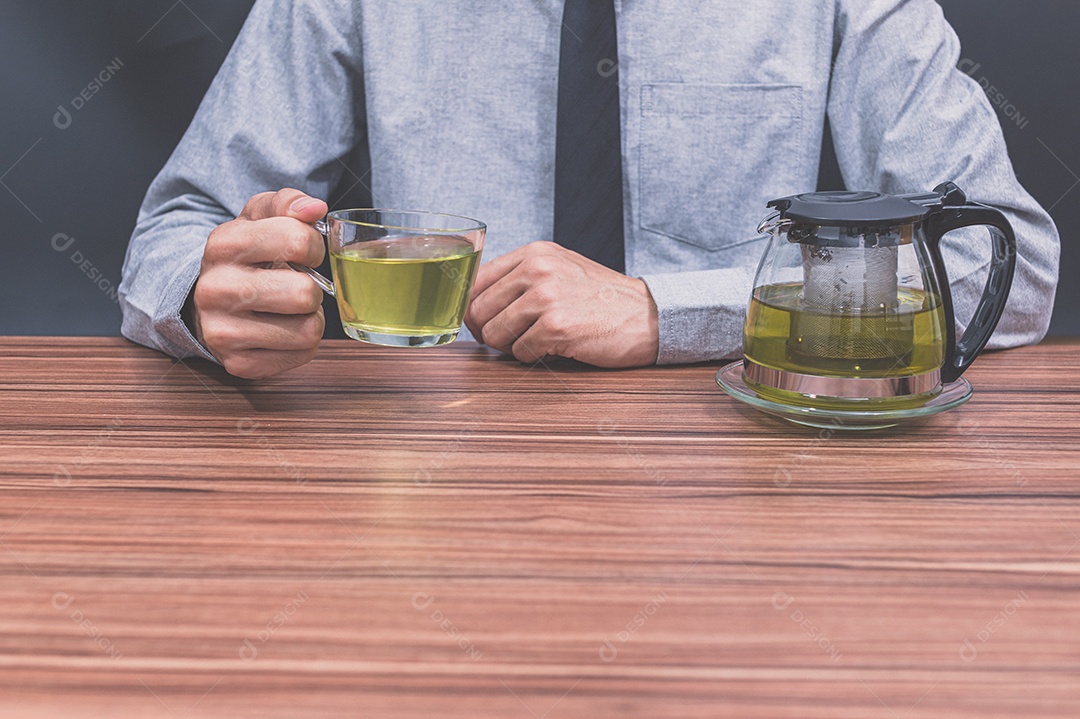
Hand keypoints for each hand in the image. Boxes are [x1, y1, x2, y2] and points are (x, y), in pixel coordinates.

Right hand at [191, 188, 328, 378]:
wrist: (206, 299)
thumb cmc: (245, 256)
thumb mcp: (258, 218)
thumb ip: (287, 203)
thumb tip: (315, 209)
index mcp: (223, 244)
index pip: (298, 241)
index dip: (312, 247)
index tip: (302, 253)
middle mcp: (216, 289)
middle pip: (305, 294)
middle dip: (311, 289)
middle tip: (295, 285)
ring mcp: (223, 331)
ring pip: (308, 330)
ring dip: (310, 318)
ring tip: (289, 309)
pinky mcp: (238, 363)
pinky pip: (302, 355)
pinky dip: (302, 343)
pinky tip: (283, 329)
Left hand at [464, 242, 659, 366]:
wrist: (647, 316)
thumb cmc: (600, 299)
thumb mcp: (559, 270)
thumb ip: (519, 278)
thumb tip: (473, 305)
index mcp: (534, 253)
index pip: (477, 282)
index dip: (476, 309)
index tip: (487, 322)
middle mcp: (538, 269)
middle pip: (479, 311)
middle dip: (491, 332)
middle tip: (514, 338)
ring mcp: (547, 297)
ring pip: (495, 334)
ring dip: (512, 346)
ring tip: (539, 341)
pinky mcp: (557, 326)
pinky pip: (520, 352)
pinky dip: (533, 357)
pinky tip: (555, 348)